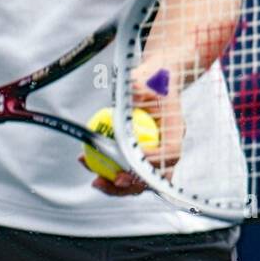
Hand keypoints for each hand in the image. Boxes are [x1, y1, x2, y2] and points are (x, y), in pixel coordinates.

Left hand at [80, 48, 189, 196]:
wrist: (154, 80)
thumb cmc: (151, 77)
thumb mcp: (147, 76)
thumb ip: (141, 83)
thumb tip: (133, 88)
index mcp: (176, 130)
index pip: (170, 154)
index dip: (153, 163)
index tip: (130, 162)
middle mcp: (167, 149)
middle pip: (153, 177)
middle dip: (130, 185)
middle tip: (108, 180)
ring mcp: (153, 156)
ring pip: (136, 180)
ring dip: (114, 183)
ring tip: (93, 178)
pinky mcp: (138, 157)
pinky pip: (122, 169)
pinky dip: (105, 170)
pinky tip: (83, 160)